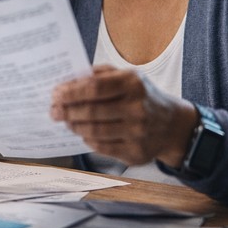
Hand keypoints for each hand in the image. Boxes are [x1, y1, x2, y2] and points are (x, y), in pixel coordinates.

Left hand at [50, 65, 198, 167]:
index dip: (71, 92)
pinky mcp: (136, 152)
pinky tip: (83, 133)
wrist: (173, 125)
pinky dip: (88, 139)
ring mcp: (137, 132)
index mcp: (132, 83)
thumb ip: (98, 75)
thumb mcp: (127, 76)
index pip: (94, 88)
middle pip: (91, 111)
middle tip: (54, 111)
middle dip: (67, 111)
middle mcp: (137, 108)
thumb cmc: (142, 96)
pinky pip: (102, 147)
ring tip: (66, 121)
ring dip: (74, 126)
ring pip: (94, 131)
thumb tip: (68, 81)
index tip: (55, 94)